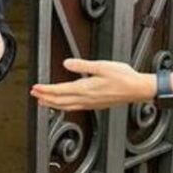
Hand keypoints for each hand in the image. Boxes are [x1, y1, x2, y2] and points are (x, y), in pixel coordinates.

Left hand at [30, 59, 155, 110]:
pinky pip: (75, 108)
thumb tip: (67, 63)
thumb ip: (82, 65)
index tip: (36, 88)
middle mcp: (86, 99)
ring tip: (43, 102)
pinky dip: (64, 107)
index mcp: (86, 88)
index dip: (46, 90)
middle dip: (45, 98)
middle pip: (60, 101)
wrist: (138, 89)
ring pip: (66, 107)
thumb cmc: (124, 78)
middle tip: (34, 94)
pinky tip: (64, 105)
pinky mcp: (95, 105)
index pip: (60, 91)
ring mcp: (90, 104)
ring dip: (53, 104)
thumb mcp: (102, 66)